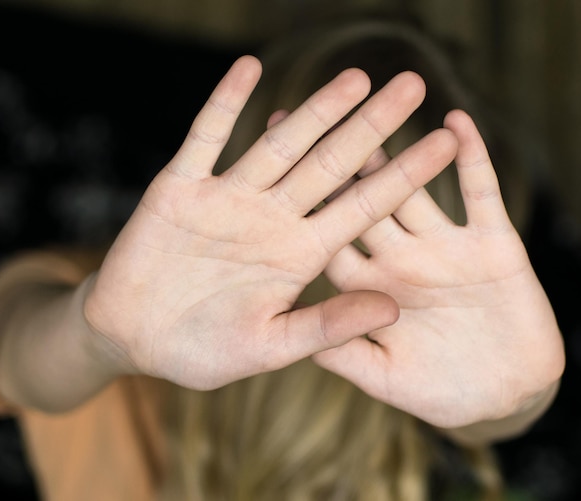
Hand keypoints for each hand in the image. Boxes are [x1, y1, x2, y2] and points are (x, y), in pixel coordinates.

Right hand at [83, 56, 456, 389]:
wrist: (134, 337)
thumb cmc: (202, 350)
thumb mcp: (270, 346)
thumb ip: (326, 326)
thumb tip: (392, 308)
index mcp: (299, 254)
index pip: (363, 206)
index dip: (404, 175)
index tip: (446, 144)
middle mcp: (273, 219)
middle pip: (331, 163)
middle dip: (372, 126)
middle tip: (413, 85)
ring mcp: (228, 198)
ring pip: (279, 144)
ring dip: (314, 110)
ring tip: (355, 77)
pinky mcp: (182, 187)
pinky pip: (206, 137)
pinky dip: (225, 104)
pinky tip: (249, 69)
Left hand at [313, 109, 564, 429]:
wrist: (503, 396)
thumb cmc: (440, 393)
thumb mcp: (383, 377)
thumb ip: (341, 350)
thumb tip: (292, 330)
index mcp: (369, 284)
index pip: (327, 231)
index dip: (300, 198)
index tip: (271, 158)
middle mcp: (401, 257)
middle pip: (362, 197)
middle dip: (338, 155)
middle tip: (306, 108)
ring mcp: (446, 247)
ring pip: (415, 187)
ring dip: (398, 148)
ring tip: (379, 100)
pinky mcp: (494, 245)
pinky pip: (481, 195)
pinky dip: (472, 160)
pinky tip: (456, 124)